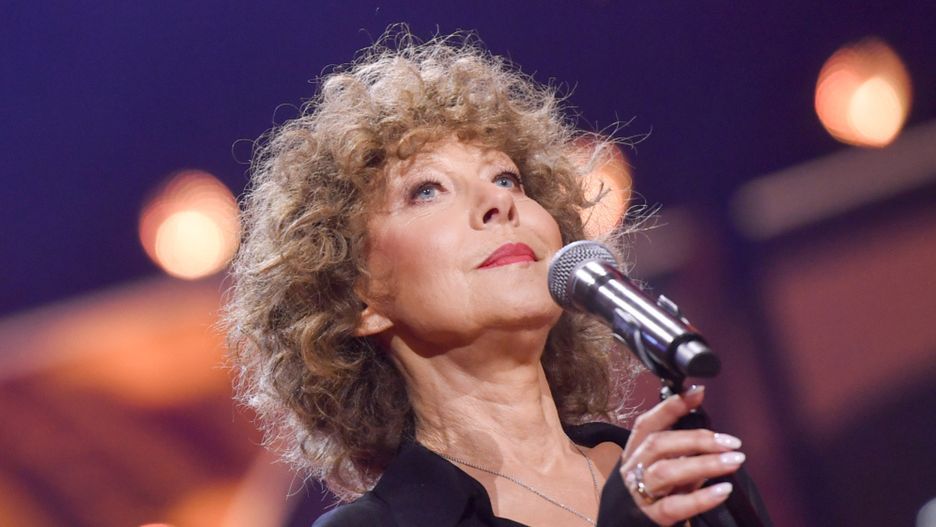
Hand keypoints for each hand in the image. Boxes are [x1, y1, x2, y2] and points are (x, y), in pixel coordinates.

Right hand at [619, 386, 743, 525]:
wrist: (624, 524)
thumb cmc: (649, 491)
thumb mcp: (660, 466)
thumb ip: (680, 453)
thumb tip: (712, 440)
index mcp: (635, 450)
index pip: (649, 422)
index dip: (672, 406)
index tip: (698, 393)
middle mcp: (634, 467)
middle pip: (660, 444)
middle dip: (697, 439)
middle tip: (731, 442)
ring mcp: (640, 491)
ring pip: (666, 471)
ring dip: (703, 464)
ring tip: (734, 461)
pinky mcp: (651, 516)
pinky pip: (675, 506)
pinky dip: (701, 498)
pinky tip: (723, 490)